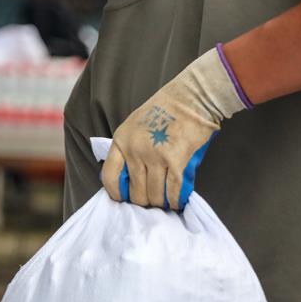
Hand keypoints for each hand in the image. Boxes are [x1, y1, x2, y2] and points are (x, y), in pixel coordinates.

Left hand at [101, 46, 251, 209]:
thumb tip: (129, 178)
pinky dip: (176, 201)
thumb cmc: (165, 109)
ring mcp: (155, 158)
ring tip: (166, 201)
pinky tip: (178, 200)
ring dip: (161, 203)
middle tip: (152, 200)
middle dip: (144, 201)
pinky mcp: (176, 163)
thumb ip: (128, 148)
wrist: (190, 98)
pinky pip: (173, 193)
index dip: (116, 194)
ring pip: (155, 197)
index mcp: (122, 140)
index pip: (109, 177)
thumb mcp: (134, 125)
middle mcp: (135, 151)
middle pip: (135, 193)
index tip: (124, 199)